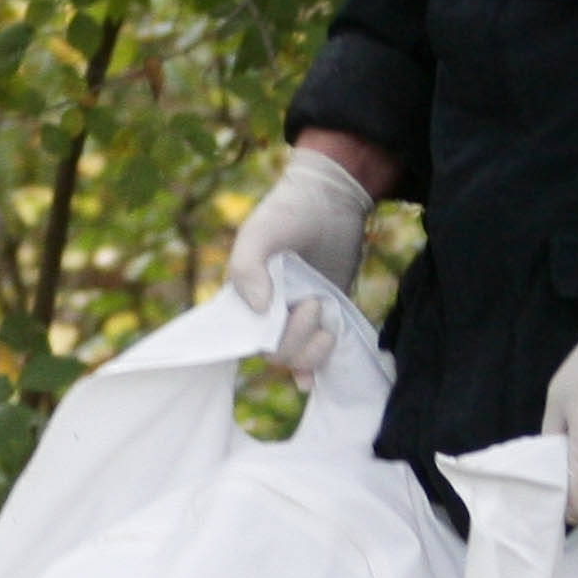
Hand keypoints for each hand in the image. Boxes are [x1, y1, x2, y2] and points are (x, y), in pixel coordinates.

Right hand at [227, 137, 387, 379]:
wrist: (333, 198)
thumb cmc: (288, 211)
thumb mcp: (260, 233)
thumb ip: (247, 267)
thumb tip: (260, 310)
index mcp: (246, 297)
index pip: (244, 339)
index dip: (259, 343)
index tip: (276, 324)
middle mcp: (270, 312)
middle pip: (275, 353)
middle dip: (295, 338)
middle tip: (313, 304)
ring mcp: (299, 316)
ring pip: (298, 358)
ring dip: (312, 351)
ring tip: (327, 322)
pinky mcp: (327, 317)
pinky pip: (320, 353)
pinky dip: (317, 369)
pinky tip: (314, 379)